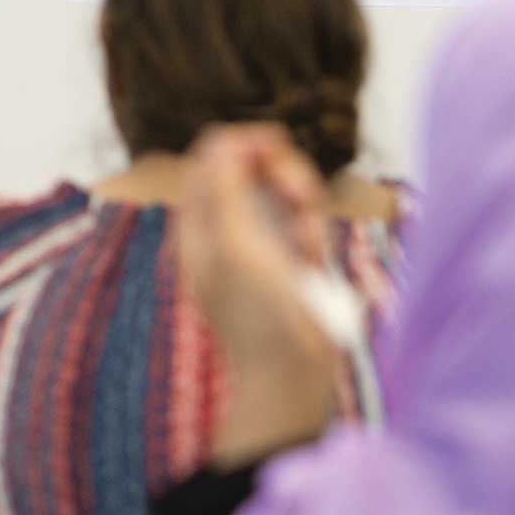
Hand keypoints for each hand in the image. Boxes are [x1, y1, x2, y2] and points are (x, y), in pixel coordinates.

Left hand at [175, 125, 344, 458]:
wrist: (290, 375)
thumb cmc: (257, 312)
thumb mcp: (234, 243)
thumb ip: (226, 186)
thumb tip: (226, 140)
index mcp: (199, 222)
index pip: (212, 157)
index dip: (244, 142)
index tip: (275, 144)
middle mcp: (227, 228)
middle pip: (256, 167)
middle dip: (284, 175)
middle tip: (301, 198)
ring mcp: (262, 243)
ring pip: (288, 194)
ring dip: (305, 210)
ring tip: (308, 243)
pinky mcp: (293, 261)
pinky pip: (308, 227)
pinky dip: (314, 238)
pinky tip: (315, 263)